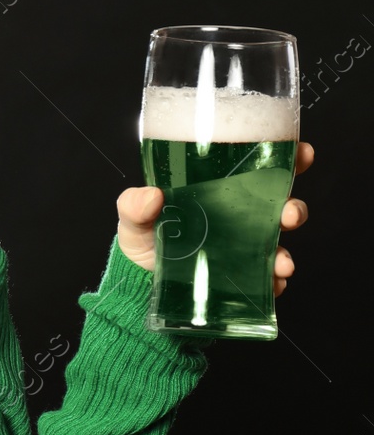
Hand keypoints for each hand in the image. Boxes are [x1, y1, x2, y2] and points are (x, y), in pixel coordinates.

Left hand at [116, 141, 312, 294]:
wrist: (141, 279)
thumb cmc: (144, 236)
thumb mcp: (133, 215)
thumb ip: (134, 204)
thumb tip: (151, 195)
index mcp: (219, 190)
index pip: (259, 168)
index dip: (287, 158)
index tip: (302, 152)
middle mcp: (239, 215)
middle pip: (281, 204)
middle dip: (294, 207)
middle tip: (289, 213)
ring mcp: (244, 246)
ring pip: (280, 243)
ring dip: (286, 250)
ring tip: (281, 260)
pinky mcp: (243, 276)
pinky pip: (268, 278)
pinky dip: (274, 281)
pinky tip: (270, 282)